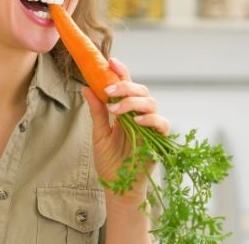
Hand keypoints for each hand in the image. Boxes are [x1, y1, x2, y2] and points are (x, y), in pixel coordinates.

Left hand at [83, 58, 169, 203]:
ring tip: (116, 109)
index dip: (121, 71)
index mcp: (126, 110)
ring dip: (133, 101)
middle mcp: (140, 115)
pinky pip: (162, 123)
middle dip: (126, 85)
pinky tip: (137, 120)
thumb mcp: (99, 134)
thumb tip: (86, 88)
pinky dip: (151, 118)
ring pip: (151, 102)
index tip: (111, 61)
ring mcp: (151, 126)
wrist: (119, 188)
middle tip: (110, 89)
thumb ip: (97, 112)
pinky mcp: (160, 140)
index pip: (127, 85)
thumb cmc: (110, 162)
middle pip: (141, 90)